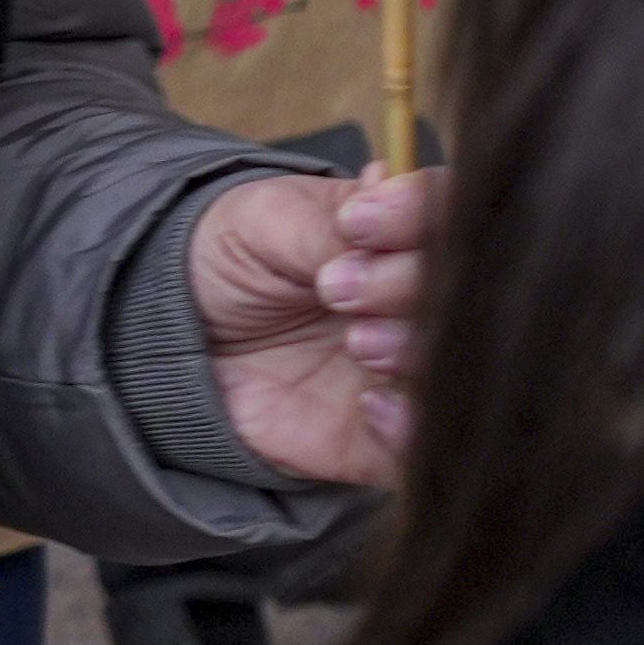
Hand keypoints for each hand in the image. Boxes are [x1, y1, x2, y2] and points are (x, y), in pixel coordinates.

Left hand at [189, 169, 437, 489]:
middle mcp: (424, 303)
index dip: (416, 215)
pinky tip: (368, 405)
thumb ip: (324, 225)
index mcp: (403, 234)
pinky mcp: (389, 436)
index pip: (448, 212)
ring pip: (460, 367)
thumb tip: (384, 200)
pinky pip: (428, 444)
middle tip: (336, 288)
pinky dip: (412, 427)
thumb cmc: (231, 261)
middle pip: (466, 292)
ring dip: (416, 353)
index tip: (356, 223)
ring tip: (356, 342)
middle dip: (409, 286)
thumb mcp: (263, 224)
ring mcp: (413, 371)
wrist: (177, 336)